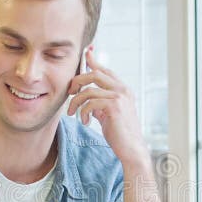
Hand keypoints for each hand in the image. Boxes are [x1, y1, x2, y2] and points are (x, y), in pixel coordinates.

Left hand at [67, 49, 149, 167]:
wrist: (131, 148)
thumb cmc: (120, 134)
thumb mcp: (108, 114)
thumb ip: (100, 103)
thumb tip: (86, 97)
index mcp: (123, 89)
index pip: (105, 70)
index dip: (93, 60)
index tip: (85, 53)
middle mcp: (123, 90)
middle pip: (94, 74)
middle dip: (78, 81)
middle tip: (70, 92)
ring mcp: (120, 97)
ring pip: (89, 90)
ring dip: (76, 102)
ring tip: (73, 113)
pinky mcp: (114, 106)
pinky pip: (90, 102)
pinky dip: (83, 112)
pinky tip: (86, 122)